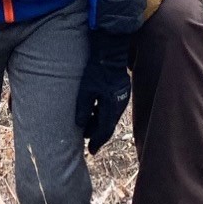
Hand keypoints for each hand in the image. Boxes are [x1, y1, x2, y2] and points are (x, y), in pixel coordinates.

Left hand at [75, 31, 131, 152]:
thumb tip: (80, 125)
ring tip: (88, 128)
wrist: (110, 52)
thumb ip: (83, 108)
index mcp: (111, 107)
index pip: (104, 130)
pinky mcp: (121, 91)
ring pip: (110, 117)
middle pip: (108, 125)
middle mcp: (119, 105)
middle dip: (98, 134)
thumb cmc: (97, 70)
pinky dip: (103, 114)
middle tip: (88, 142)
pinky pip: (111, 108)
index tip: (91, 151)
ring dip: (100, 123)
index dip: (97, 142)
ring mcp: (122, 98)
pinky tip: (94, 112)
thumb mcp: (86, 90)